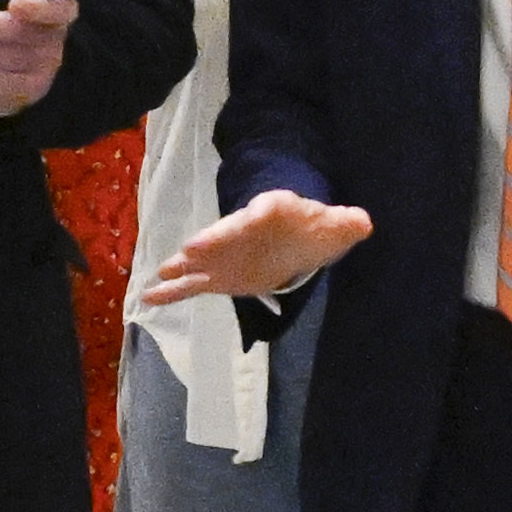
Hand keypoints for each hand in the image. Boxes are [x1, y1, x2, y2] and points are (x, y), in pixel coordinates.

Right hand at [140, 191, 369, 312]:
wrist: (294, 234)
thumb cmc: (311, 226)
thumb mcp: (333, 223)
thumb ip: (346, 222)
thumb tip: (363, 223)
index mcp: (270, 212)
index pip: (258, 214)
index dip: (246, 220)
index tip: (242, 221)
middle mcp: (241, 231)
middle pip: (223, 236)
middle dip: (208, 243)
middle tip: (186, 251)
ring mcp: (226, 254)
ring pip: (201, 261)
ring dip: (181, 267)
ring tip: (157, 274)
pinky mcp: (219, 276)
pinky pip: (192, 285)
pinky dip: (172, 292)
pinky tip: (148, 299)